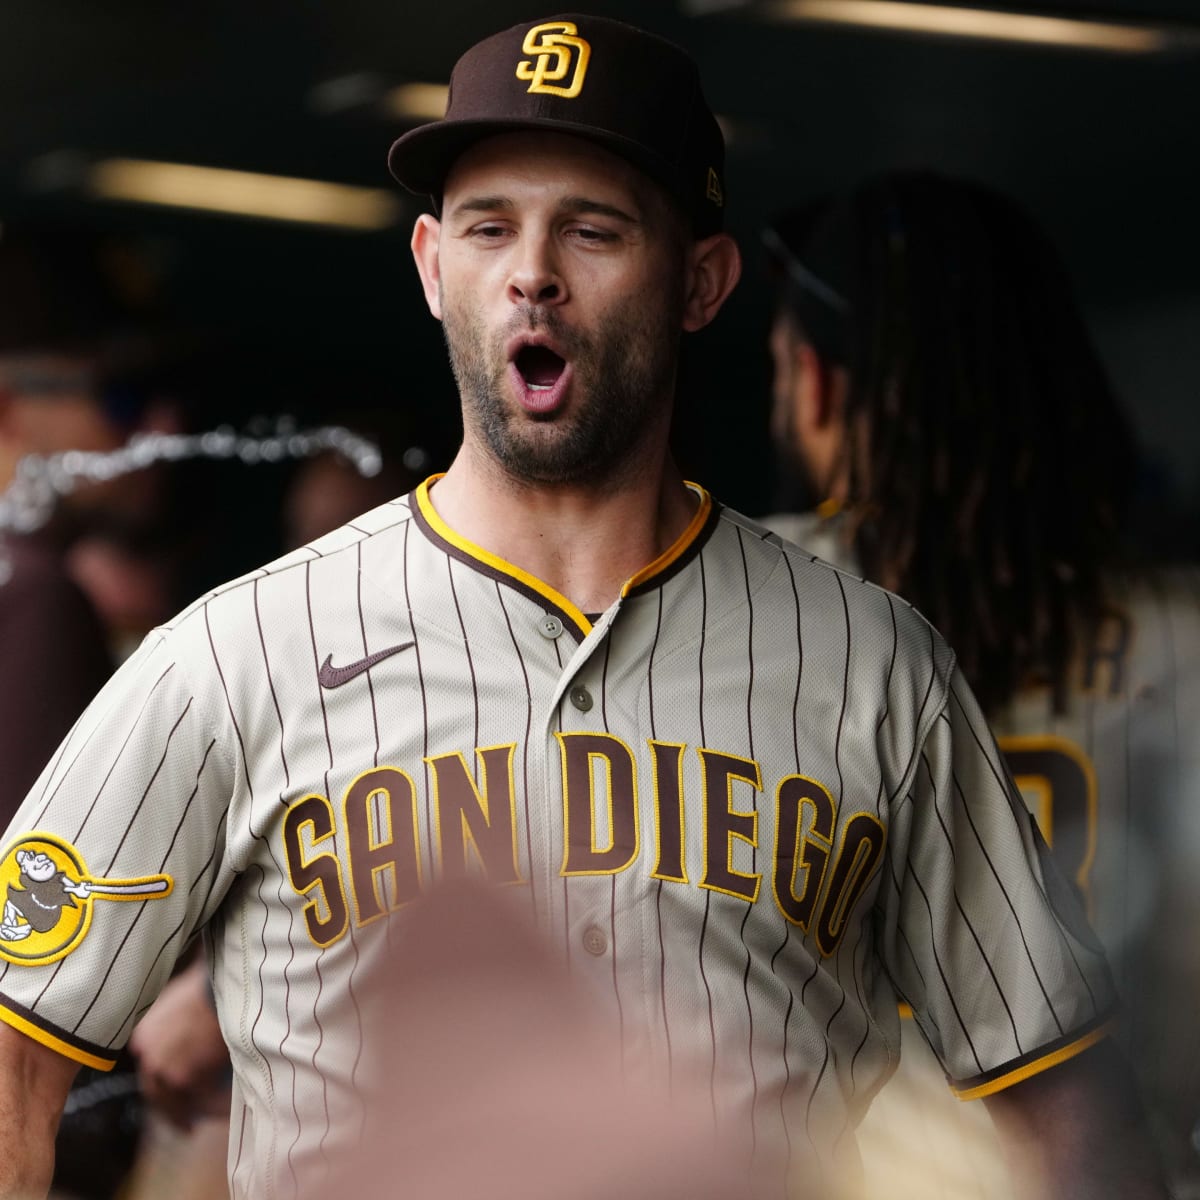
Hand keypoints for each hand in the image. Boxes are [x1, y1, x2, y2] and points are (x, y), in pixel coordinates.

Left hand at [128, 956, 230, 1129]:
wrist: (220, 989)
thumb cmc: (205, 987)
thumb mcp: (177, 1000)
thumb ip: (168, 1022)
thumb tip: (180, 1029)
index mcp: (141, 1038)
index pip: (148, 1071)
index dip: (162, 1084)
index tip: (174, 1093)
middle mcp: (147, 1058)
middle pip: (156, 1093)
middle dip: (170, 1110)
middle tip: (184, 1124)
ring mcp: (164, 1071)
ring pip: (176, 1102)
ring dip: (187, 1115)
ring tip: (200, 1125)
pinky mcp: (185, 1079)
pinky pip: (201, 1099)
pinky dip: (213, 1107)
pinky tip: (222, 1111)